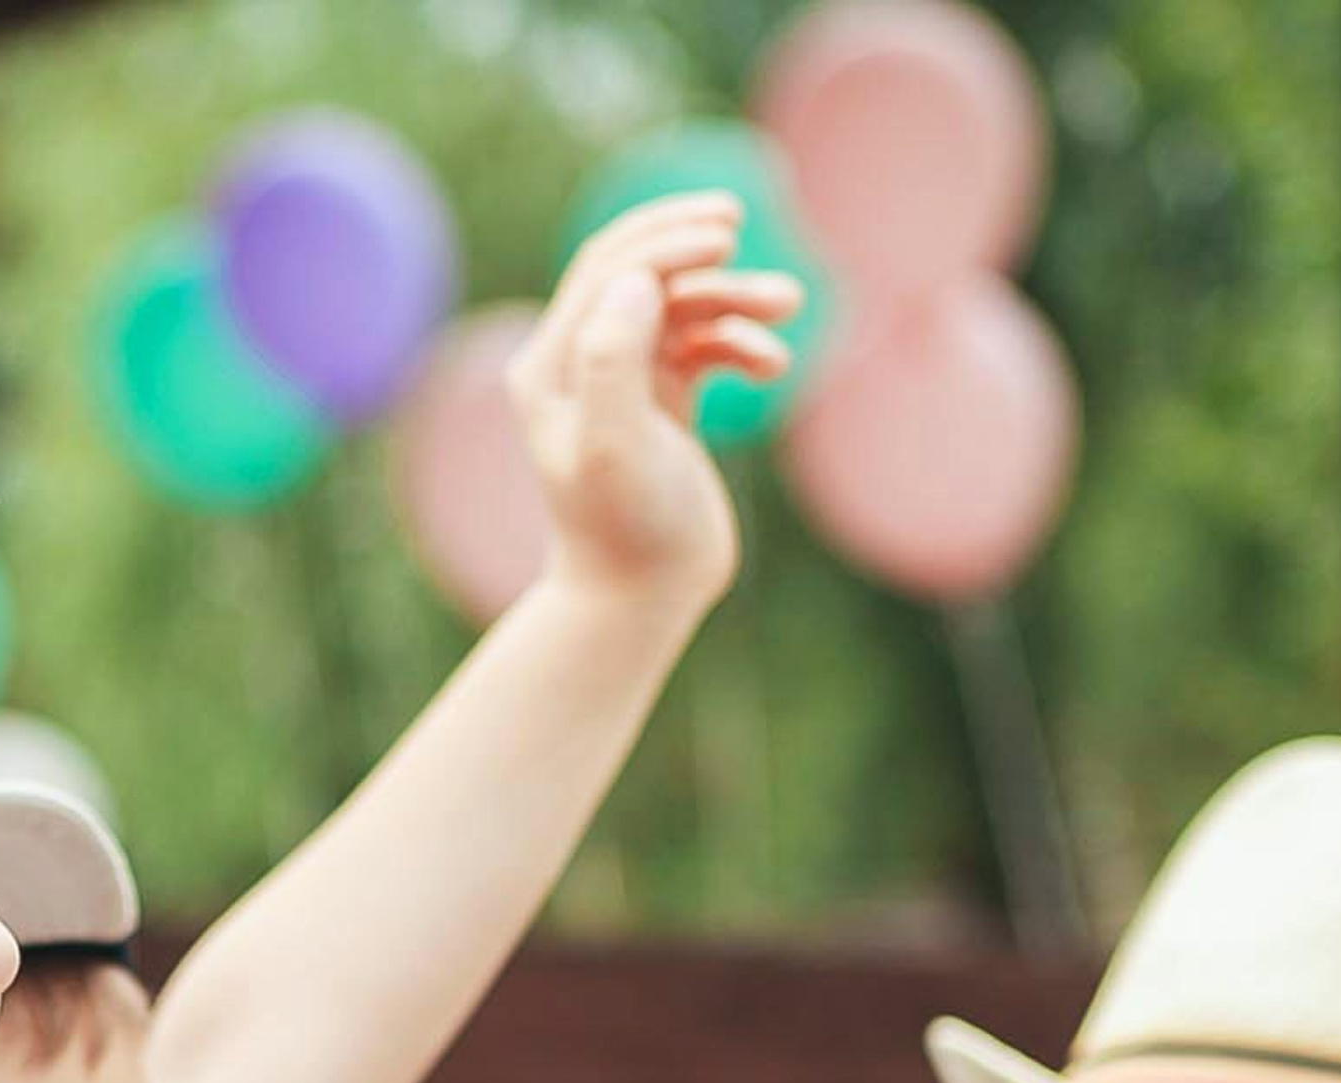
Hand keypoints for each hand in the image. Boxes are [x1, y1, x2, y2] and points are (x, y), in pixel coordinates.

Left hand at [512, 189, 802, 603]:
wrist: (641, 599)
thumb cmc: (625, 528)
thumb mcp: (614, 445)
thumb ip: (615, 358)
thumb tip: (637, 278)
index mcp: (551, 367)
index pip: (606, 270)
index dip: (663, 240)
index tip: (724, 236)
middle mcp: (579, 367)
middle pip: (639, 271)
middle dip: (692, 249)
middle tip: (738, 225)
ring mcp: (624, 383)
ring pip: (682, 309)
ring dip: (734, 298)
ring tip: (789, 305)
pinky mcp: (664, 404)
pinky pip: (706, 346)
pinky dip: (742, 342)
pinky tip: (774, 364)